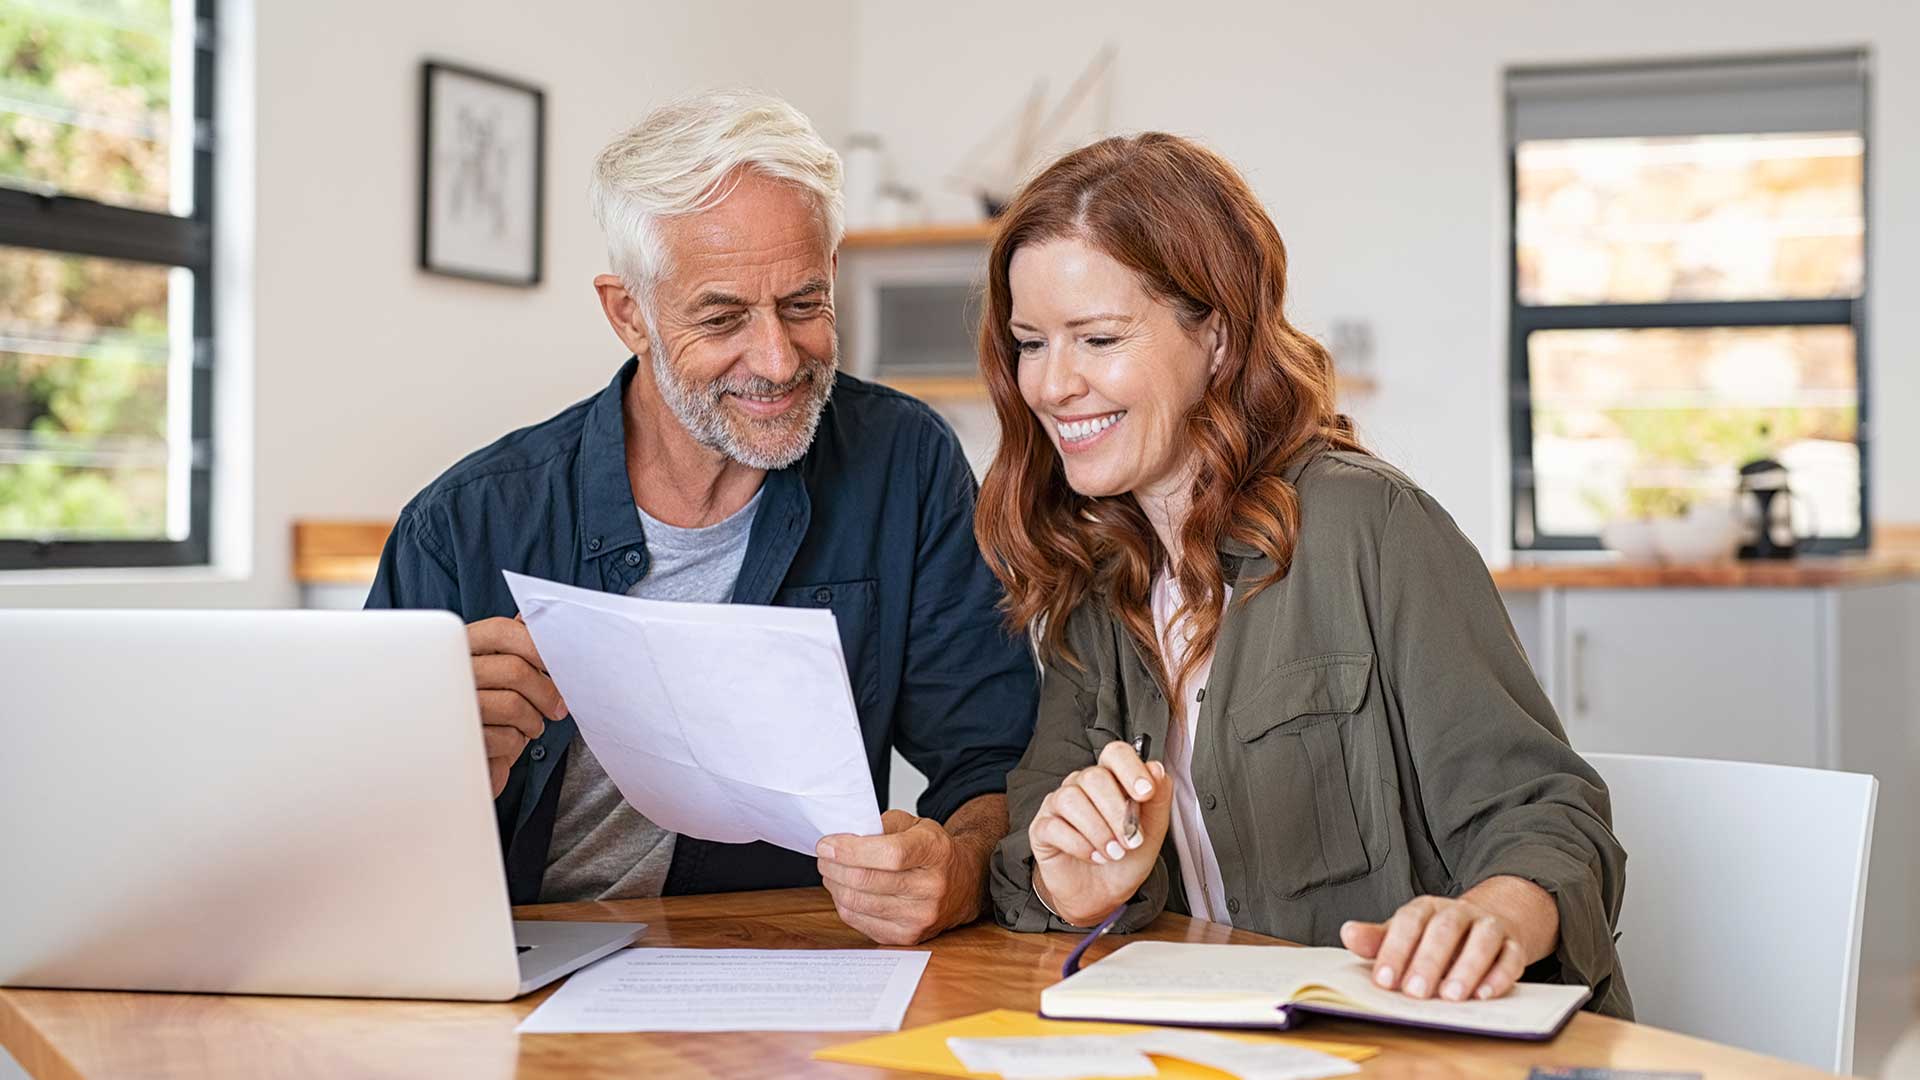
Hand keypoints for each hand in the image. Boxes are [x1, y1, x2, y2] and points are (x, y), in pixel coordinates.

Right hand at [467, 615, 567, 797]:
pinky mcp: (457, 740)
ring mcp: (449, 706)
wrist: (457, 753)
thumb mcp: (499, 668)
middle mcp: (451, 671)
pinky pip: (504, 737)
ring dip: (533, 721)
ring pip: (513, 705)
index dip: (536, 646)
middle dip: (546, 693)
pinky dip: (515, 744)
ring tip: (530, 726)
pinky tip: (507, 742)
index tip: (558, 665)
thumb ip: (516, 639)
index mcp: (461, 645)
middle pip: (515, 671)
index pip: (502, 631)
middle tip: (557, 708)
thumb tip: (535, 618)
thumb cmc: (488, 704)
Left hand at [817, 808, 987, 944]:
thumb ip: (880, 827)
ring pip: (857, 903)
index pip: (889, 854)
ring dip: (834, 885)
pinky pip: (859, 921)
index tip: (827, 845)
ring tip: (831, 872)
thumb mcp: (914, 825)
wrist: (961, 884)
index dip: (850, 850)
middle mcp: (932, 887)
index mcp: (934, 851)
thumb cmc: (932, 852)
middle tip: (824, 856)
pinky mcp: (906, 936)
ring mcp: (920, 916)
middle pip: (866, 880)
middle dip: (833, 866)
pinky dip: (844, 904)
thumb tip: (840, 841)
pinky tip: (845, 890)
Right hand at [1029, 740, 1171, 926]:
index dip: (1130, 769)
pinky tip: (1094, 857)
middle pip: (1094, 776)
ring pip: (1071, 799)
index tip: (1146, 794)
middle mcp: (1081, 785)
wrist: (1103, 895)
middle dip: (1117, 812)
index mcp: (1110, 779)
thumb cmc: (1125, 859)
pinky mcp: (1042, 828)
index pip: (1115, 754)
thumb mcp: (1153, 832)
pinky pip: (1054, 826)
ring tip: (1113, 854)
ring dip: (1098, 830)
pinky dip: (1079, 845)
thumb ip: (1158, 799)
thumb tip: (1156, 769)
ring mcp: (1058, 805)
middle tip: (1132, 841)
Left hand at [1339, 877, 1558, 1002]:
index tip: (1384, 981)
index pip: (1409, 922)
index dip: (1395, 950)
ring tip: (1452, 996)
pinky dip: (1499, 976)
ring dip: (1467, 967)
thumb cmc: (1436, 937)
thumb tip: (1348, 933)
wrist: (1487, 925)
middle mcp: (1459, 912)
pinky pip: (1511, 957)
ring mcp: (1489, 926)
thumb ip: (1377, 939)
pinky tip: (1484, 995)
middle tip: (1416, 993)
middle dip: (1429, 961)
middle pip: (1445, 929)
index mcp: (1426, 909)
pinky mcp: (1514, 945)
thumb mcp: (1404, 935)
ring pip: (1482, 939)